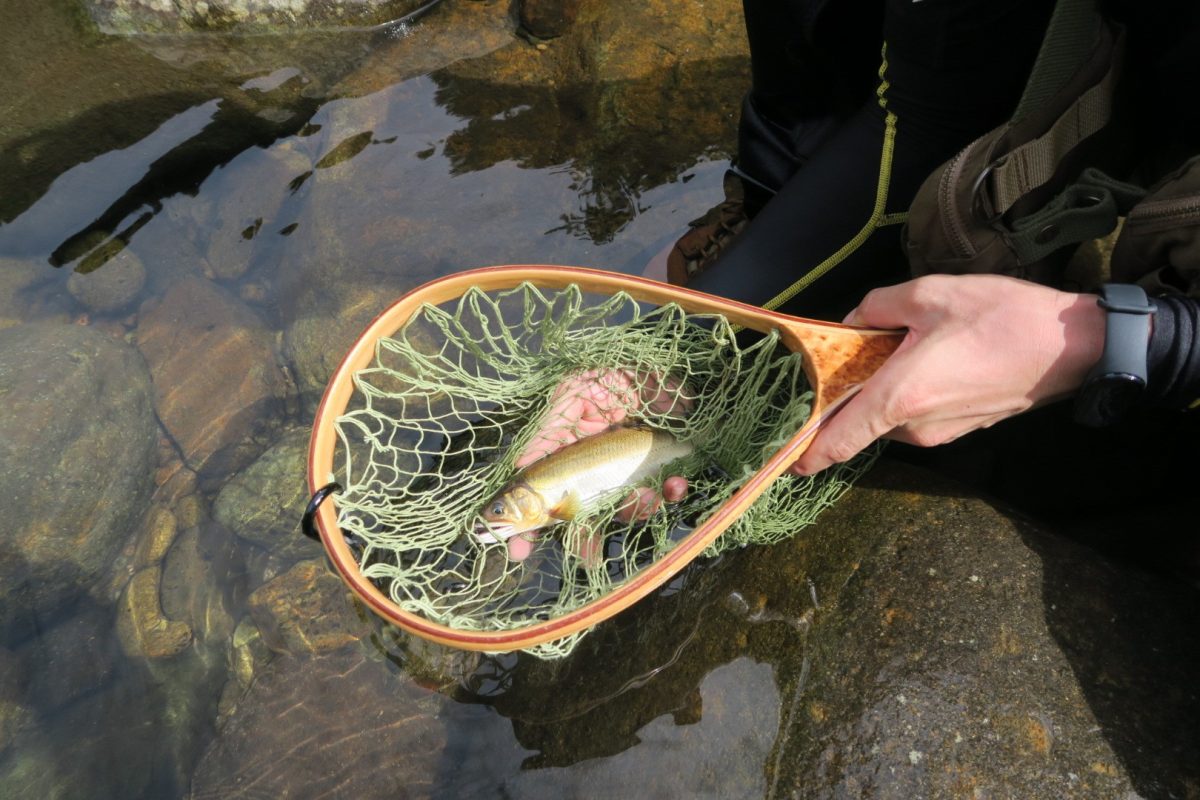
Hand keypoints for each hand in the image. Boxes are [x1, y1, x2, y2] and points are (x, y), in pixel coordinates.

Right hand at [508, 368, 689, 560]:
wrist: (653, 356)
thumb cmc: (604, 374)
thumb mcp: (569, 396)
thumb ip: (548, 432)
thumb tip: (517, 468)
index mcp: (571, 457)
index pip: (546, 497)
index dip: (530, 527)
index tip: (516, 551)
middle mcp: (599, 469)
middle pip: (587, 514)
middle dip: (586, 537)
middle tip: (589, 555)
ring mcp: (632, 469)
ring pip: (629, 508)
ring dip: (637, 510)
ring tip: (647, 498)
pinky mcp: (665, 463)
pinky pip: (668, 489)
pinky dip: (672, 491)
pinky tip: (675, 484)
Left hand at [790, 274, 1105, 475]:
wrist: (1072, 347)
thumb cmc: (1003, 319)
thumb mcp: (930, 295)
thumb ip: (877, 307)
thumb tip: (852, 322)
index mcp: (898, 398)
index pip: (838, 440)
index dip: (807, 453)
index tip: (785, 462)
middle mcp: (914, 427)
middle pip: (859, 420)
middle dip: (847, 393)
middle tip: (850, 353)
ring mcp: (939, 433)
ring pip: (888, 416)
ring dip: (881, 389)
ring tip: (900, 345)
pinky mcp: (960, 429)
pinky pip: (915, 415)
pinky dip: (907, 393)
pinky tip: (927, 357)